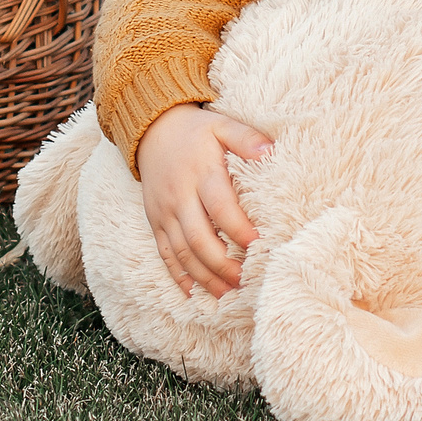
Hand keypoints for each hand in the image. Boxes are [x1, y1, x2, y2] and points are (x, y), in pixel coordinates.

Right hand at [138, 104, 270, 298]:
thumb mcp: (222, 126)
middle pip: (198, 238)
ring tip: (226, 294)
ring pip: (181, 252)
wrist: (151, 130)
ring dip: (203, 276)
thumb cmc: (195, 131)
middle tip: (244, 281)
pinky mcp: (155, 221)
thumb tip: (270, 151)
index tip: (258, 246)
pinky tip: (194, 293)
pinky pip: (164, 253)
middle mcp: (179, 196)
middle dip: (221, 264)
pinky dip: (178, 275)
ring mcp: (164, 212)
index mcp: (200, 173)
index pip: (220, 207)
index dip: (238, 229)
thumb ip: (246, 138)